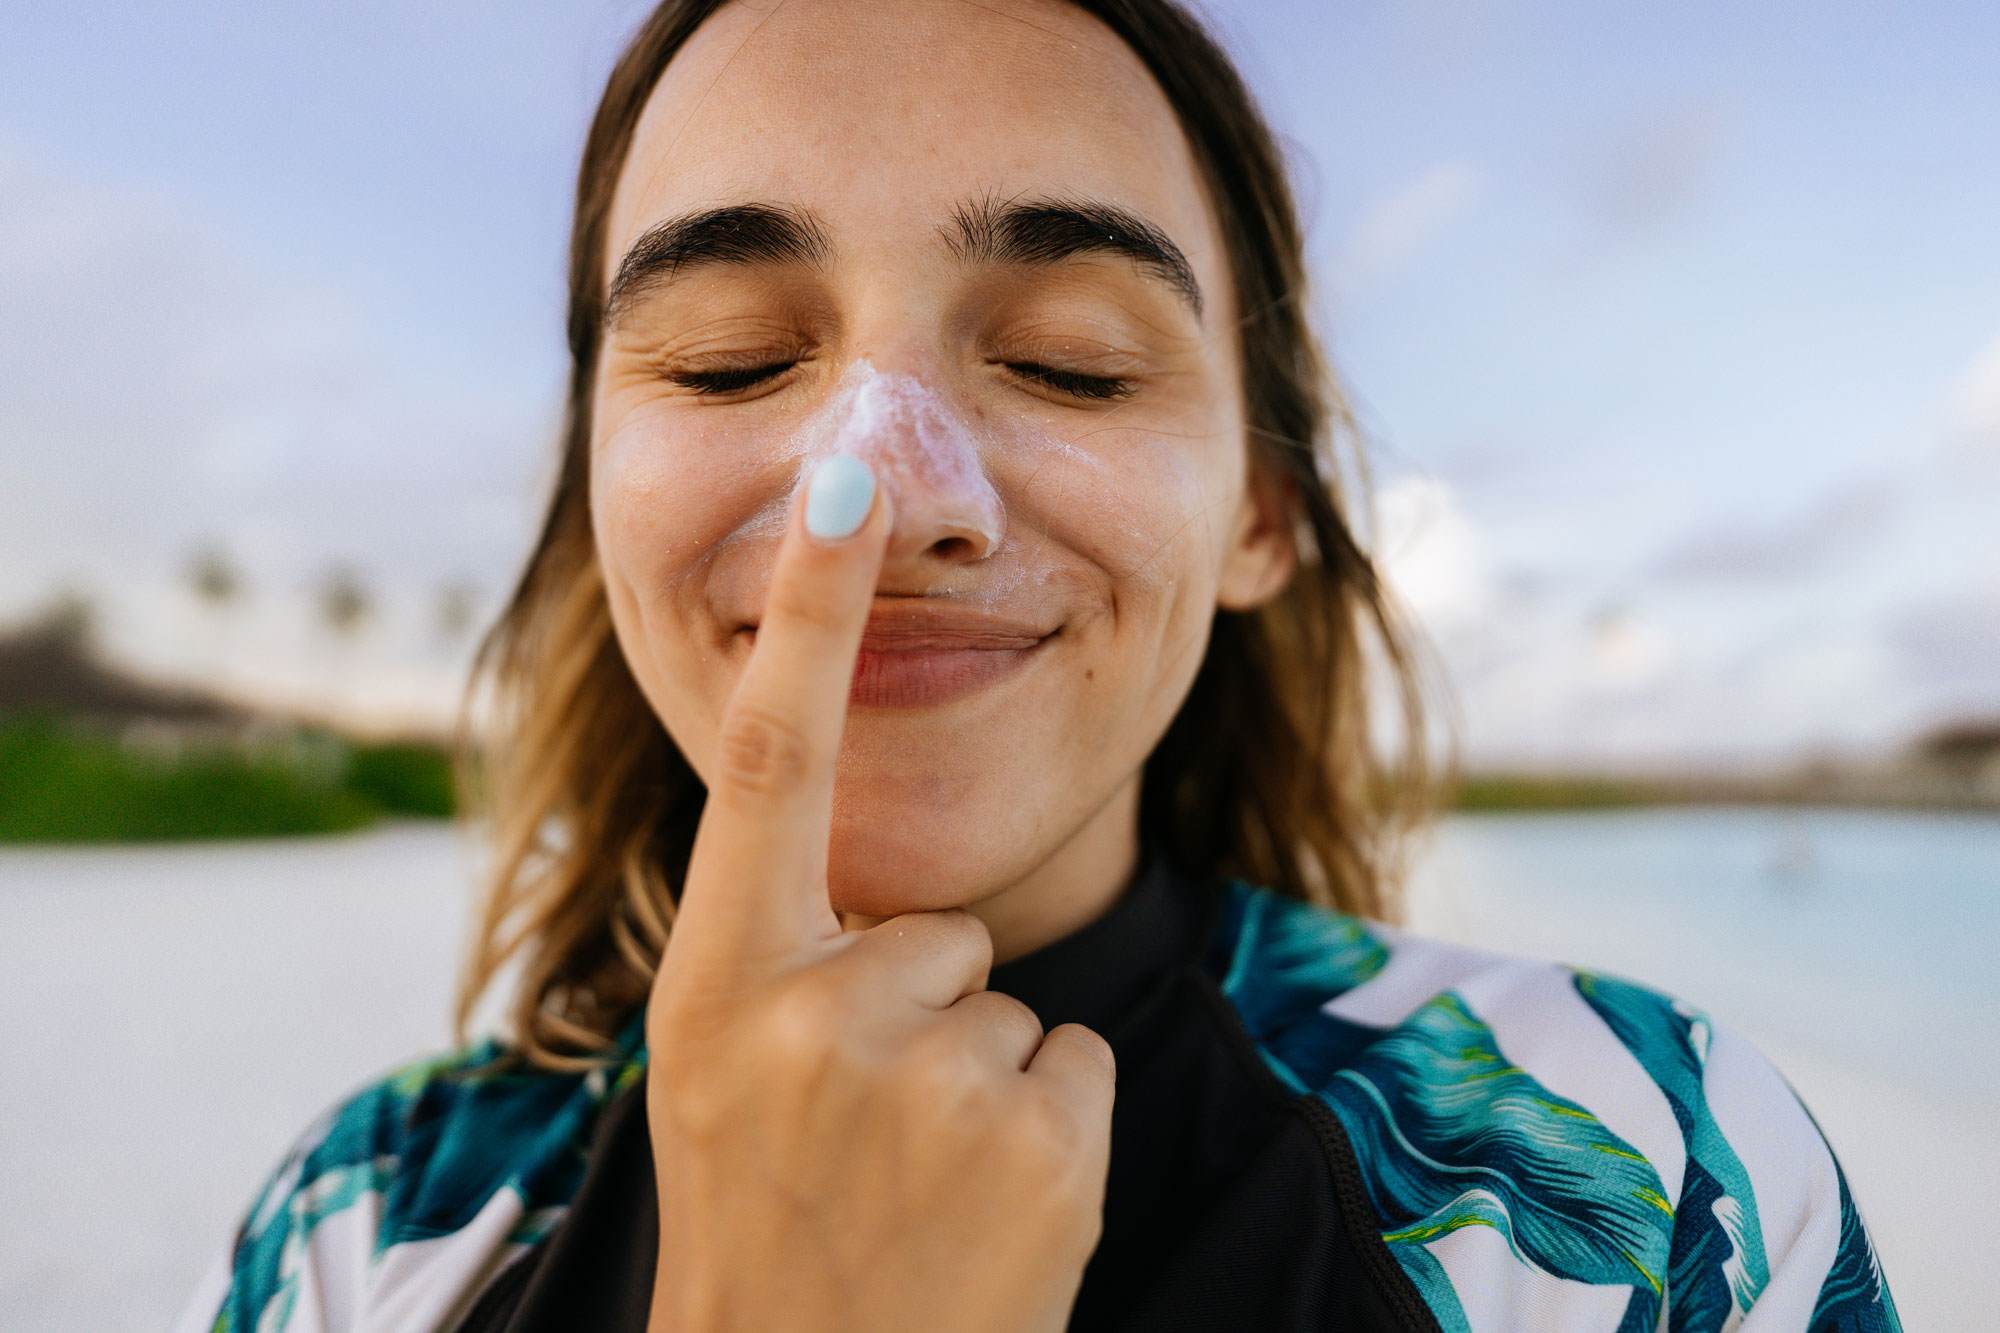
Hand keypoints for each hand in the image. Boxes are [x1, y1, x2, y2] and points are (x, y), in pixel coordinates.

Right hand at [644, 453, 1115, 1332]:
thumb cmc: (766, 1216)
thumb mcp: (713, 1071)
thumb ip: (775, 945)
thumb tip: (848, 850)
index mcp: (718, 977)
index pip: (768, 760)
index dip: (806, 611)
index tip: (844, 477)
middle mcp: (808, 1011)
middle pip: (941, 923)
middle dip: (925, 1008)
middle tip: (863, 1132)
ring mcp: (927, 1076)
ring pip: (1009, 997)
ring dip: (980, 1078)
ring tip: (913, 1178)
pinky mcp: (1039, 1134)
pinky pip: (1072, 1060)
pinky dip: (1045, 1125)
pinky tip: (980, 1205)